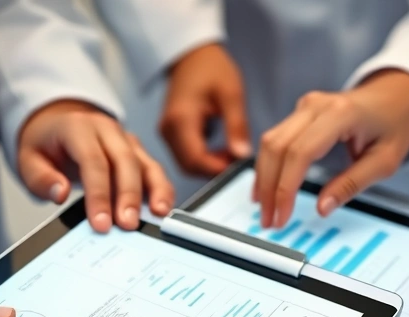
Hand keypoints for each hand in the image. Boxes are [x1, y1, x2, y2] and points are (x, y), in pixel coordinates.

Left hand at [18, 100, 174, 231]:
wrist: (57, 124)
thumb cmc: (46, 144)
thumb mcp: (28, 160)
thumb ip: (41, 178)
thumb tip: (59, 194)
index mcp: (78, 128)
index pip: (93, 161)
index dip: (99, 194)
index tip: (101, 223)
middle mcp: (107, 130)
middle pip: (125, 161)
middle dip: (128, 196)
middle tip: (128, 225)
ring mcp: (126, 140)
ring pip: (146, 163)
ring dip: (154, 191)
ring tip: (158, 215)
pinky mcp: (137, 153)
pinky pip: (154, 170)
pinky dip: (162, 189)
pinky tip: (163, 208)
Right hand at [160, 43, 251, 176]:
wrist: (192, 55)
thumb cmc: (211, 68)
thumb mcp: (231, 93)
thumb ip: (237, 125)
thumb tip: (242, 155)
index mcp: (180, 119)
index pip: (195, 159)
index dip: (218, 169)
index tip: (239, 166)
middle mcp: (168, 129)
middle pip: (189, 166)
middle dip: (214, 169)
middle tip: (237, 159)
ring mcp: (166, 132)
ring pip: (186, 164)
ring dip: (209, 165)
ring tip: (231, 152)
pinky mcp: (170, 133)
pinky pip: (185, 156)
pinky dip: (203, 159)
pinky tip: (220, 148)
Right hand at [254, 70, 408, 227]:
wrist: (395, 95)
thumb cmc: (393, 126)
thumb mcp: (384, 162)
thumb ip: (352, 184)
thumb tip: (322, 209)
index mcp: (341, 114)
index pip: (301, 152)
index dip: (286, 188)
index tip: (282, 216)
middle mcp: (317, 105)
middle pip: (278, 147)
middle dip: (269, 188)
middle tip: (269, 220)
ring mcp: (306, 106)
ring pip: (270, 142)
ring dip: (263, 178)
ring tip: (265, 209)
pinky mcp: (300, 112)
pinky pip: (275, 138)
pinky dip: (268, 165)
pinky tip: (266, 188)